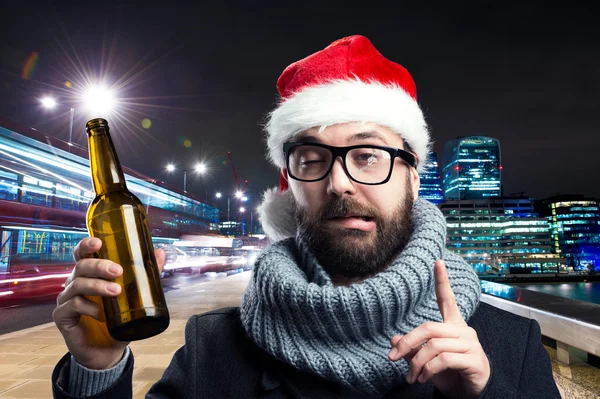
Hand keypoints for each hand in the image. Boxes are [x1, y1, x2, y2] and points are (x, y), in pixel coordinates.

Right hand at [52, 237, 164, 369]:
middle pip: (81, 266)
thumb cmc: (118, 319)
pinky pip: (73, 306)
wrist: (108, 351)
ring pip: (77, 284)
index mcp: (90, 273)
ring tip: (116, 292)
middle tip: (118, 271)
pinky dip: (89, 308)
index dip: (86, 245)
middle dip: (99, 266)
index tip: (98, 242)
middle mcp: (75, 282)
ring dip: (98, 286)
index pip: (82, 253)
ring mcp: (66, 299)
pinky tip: (102, 314)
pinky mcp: (62, 316)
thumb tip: (159, 253)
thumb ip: (146, 275)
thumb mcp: (135, 296)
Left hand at [388, 260, 489, 398]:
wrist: (470, 394)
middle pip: (429, 328)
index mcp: (453, 325)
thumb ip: (412, 348)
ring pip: (434, 346)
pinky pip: (444, 359)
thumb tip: (393, 340)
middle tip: (392, 357)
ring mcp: (471, 345)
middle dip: (407, 343)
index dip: (442, 281)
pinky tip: (423, 378)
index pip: (447, 299)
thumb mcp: (426, 359)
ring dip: (416, 363)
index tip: (437, 261)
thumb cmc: (449, 373)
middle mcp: (463, 330)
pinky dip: (428, 370)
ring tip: (411, 377)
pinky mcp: (474, 360)